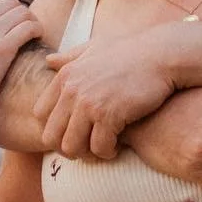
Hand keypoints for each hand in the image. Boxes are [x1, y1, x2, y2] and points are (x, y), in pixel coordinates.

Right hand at [0, 0, 42, 123]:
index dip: (6, 11)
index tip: (12, 23)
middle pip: (10, 4)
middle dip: (21, 15)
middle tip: (27, 29)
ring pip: (22, 12)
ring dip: (32, 21)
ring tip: (34, 34)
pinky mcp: (1, 47)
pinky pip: (28, 27)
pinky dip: (37, 30)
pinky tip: (38, 38)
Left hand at [34, 28, 178, 158]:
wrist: (162, 54)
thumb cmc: (131, 51)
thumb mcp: (95, 47)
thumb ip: (70, 57)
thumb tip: (49, 61)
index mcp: (65, 75)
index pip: (40, 114)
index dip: (54, 129)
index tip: (73, 132)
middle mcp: (72, 90)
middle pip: (50, 137)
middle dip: (67, 147)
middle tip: (86, 148)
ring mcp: (89, 104)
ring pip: (71, 147)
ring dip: (86, 154)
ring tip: (101, 149)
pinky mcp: (109, 115)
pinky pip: (99, 148)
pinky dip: (108, 152)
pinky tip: (117, 147)